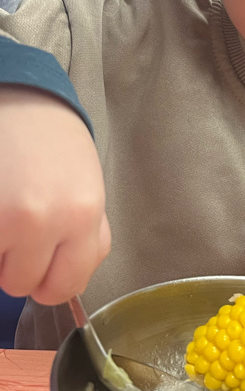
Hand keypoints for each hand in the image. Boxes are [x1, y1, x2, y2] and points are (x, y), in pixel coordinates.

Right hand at [0, 88, 109, 304]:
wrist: (25, 102)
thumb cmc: (57, 146)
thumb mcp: (90, 191)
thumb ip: (89, 240)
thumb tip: (73, 283)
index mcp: (82, 215)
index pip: (64, 288)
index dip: (49, 283)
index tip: (42, 269)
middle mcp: (43, 218)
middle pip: (22, 284)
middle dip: (19, 264)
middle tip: (20, 228)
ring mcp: (4, 216)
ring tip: (5, 213)